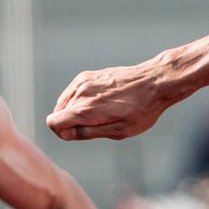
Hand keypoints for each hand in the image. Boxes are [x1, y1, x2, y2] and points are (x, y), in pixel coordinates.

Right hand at [48, 61, 178, 141]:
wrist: (155, 81)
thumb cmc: (142, 110)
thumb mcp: (119, 131)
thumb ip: (88, 133)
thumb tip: (65, 133)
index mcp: (86, 109)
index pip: (53, 123)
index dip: (63, 133)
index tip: (81, 133)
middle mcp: (81, 93)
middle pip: (58, 114)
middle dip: (72, 123)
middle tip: (98, 124)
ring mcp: (83, 82)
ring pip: (63, 103)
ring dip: (75, 111)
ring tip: (101, 113)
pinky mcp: (87, 75)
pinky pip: (72, 93)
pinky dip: (79, 100)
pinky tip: (100, 103)